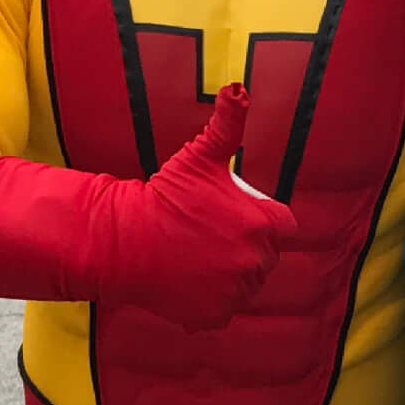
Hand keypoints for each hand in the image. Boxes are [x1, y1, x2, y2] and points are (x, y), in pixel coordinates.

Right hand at [94, 83, 296, 330]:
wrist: (122, 240)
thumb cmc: (164, 195)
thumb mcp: (199, 157)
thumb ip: (227, 125)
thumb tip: (239, 87)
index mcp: (263, 225)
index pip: (282, 225)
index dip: (261, 219)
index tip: (233, 215)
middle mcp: (256, 262)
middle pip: (265, 255)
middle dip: (245, 246)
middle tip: (209, 236)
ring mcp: (236, 293)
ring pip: (245, 282)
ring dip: (230, 273)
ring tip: (198, 256)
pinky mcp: (214, 316)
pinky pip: (223, 307)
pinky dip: (210, 299)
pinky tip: (188, 279)